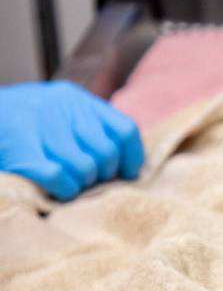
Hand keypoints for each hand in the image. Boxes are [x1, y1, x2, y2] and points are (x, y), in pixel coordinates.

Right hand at [0, 81, 143, 200]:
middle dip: (103, 174)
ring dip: (82, 184)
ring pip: (85, 167)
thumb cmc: (22, 123)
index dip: (132, 158)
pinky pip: (59, 177)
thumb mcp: (58, 112)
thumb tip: (127, 163)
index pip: (124, 130)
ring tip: (72, 185)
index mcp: (76, 100)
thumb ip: (89, 128)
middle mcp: (62, 109)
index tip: (127, 173)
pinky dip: (65, 189)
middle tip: (90, 181)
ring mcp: (41, 128)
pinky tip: (60, 190)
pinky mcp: (22, 151)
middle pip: (107, 153)